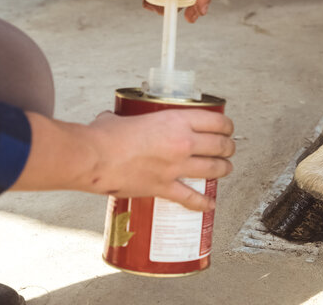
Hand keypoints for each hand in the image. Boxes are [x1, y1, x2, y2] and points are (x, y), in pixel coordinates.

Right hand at [89, 109, 234, 210]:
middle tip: (229, 149)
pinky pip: (190, 197)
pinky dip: (202, 202)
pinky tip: (209, 204)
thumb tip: (117, 122)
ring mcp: (175, 166)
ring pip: (212, 169)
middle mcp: (182, 142)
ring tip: (226, 169)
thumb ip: (129, 120)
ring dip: (223, 170)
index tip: (228, 129)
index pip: (215, 121)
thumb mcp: (124, 118)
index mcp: (175, 120)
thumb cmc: (105, 136)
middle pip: (219, 145)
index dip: (227, 126)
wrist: (93, 157)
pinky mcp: (164, 187)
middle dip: (229, 148)